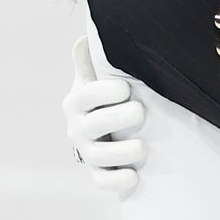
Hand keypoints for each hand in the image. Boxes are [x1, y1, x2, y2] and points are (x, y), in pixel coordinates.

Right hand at [62, 36, 145, 193]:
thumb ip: (92, 59)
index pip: (87, 95)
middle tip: (140, 113)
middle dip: (122, 118)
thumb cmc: (106, 97)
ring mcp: (87, 152)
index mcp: (77, 101)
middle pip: (95, 125)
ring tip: (143, 147)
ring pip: (100, 156)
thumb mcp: (96, 76)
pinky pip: (103, 182)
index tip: (125, 88)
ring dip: (125, 151)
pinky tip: (135, 176)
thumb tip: (85, 36)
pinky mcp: (98, 174)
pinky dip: (119, 181)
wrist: (104, 132)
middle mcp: (77, 128)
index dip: (106, 92)